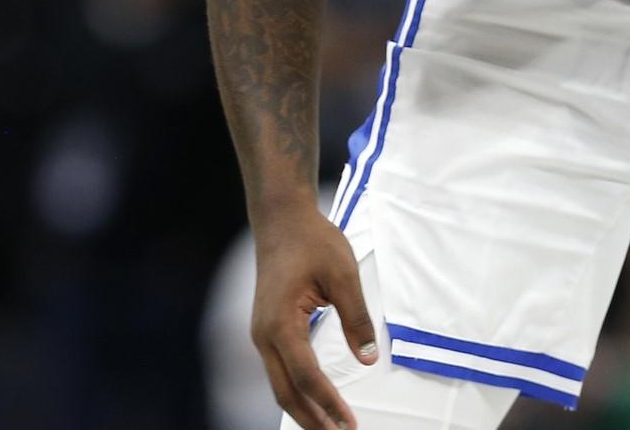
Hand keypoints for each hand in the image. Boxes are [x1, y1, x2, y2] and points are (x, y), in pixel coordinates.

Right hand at [251, 208, 378, 429]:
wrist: (282, 219)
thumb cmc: (314, 242)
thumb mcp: (344, 275)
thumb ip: (357, 319)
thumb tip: (368, 358)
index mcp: (281, 324)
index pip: (307, 377)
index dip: (330, 404)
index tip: (350, 424)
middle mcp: (264, 335)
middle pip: (286, 392)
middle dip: (312, 420)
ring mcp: (261, 334)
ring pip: (279, 384)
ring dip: (304, 409)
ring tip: (329, 428)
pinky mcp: (267, 330)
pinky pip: (279, 371)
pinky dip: (297, 391)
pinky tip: (314, 401)